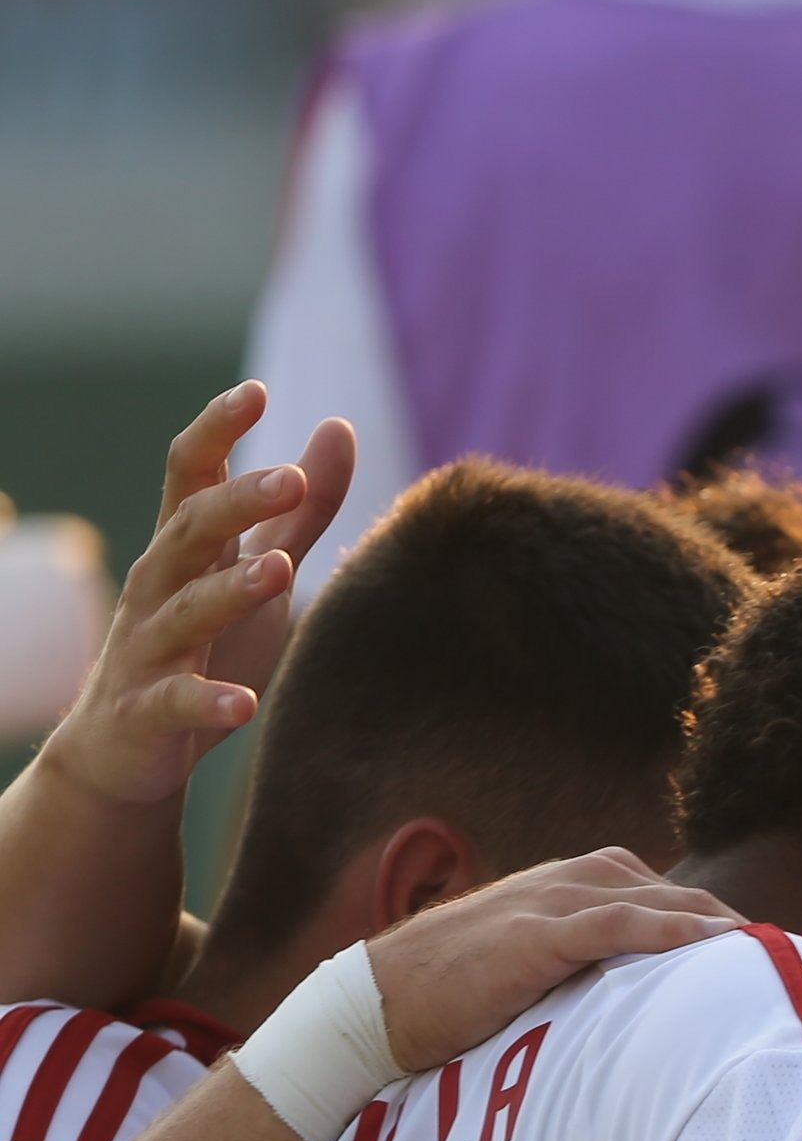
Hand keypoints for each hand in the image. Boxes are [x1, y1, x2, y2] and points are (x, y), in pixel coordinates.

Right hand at [38, 385, 349, 810]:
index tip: (255, 391)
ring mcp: (146, 649)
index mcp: (186, 549)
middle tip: (293, 479)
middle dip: (235, 503)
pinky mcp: (145, 712)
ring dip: (228, 590)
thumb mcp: (256, 569)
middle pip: (188, 531)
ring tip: (279, 571)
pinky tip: (244, 703)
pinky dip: (208, 702)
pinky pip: (174, 703)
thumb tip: (337, 427)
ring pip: (182, 611)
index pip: (191, 475)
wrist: (125, 749)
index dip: (217, 431)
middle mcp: (158, 588)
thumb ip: (300, 510)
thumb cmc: (205, 646)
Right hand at [368, 850, 741, 1071]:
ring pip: (655, 901)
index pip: (665, 897)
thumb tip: (642, 1010)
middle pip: (675, 894)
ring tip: (770, 954)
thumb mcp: (533, 973)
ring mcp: (549, 903)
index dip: (718, 924)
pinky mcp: (532, 935)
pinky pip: (616, 923)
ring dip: (716, 924)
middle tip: (788, 961)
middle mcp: (568, 881)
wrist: (371, 1006)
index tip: (767, 958)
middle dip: (730, 924)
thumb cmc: (451, 999)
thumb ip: (584, 973)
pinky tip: (715, 943)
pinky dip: (669, 929)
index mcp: (572, 887)